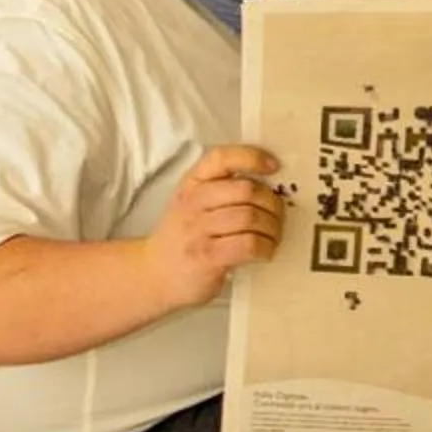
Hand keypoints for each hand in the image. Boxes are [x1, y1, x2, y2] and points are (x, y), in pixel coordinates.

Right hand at [146, 143, 286, 309]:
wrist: (154, 274)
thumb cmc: (182, 237)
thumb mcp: (192, 204)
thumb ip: (220, 190)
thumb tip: (270, 187)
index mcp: (192, 183)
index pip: (222, 158)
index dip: (252, 157)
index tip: (274, 167)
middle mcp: (193, 202)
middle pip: (246, 190)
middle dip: (272, 203)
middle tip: (278, 215)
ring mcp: (198, 229)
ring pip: (251, 217)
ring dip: (272, 228)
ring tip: (273, 236)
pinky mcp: (207, 256)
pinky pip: (249, 244)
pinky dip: (265, 248)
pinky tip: (265, 252)